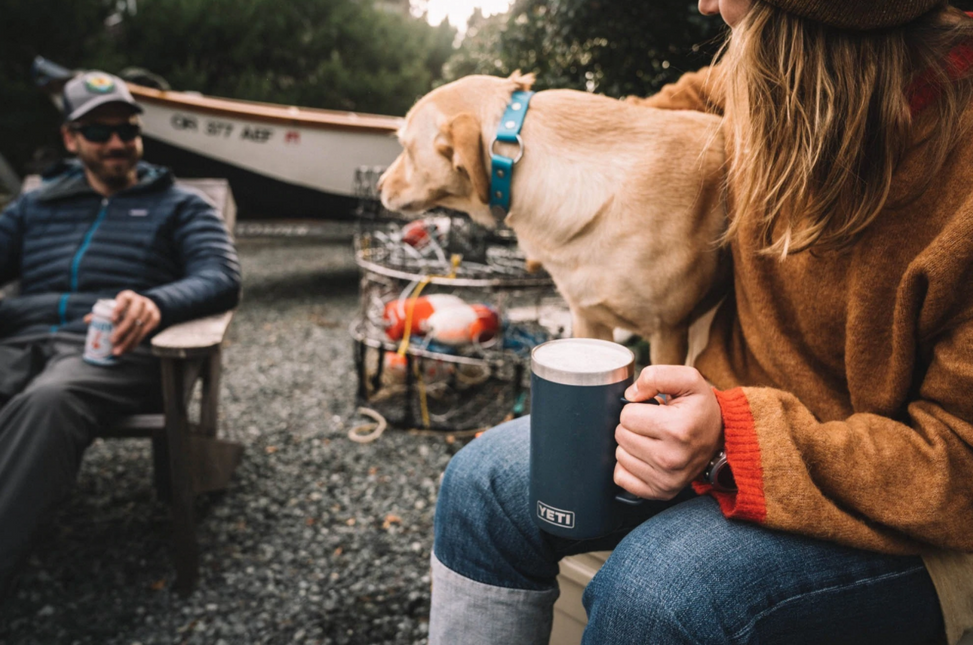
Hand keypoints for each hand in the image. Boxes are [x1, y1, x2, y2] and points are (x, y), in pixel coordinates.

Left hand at [83, 290, 160, 355]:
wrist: (147, 307)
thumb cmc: (125, 308)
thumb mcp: (115, 307)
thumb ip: (102, 313)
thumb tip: (87, 320)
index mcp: (128, 296)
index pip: (123, 299)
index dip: (119, 308)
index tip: (112, 319)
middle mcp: (140, 301)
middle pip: (132, 316)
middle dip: (122, 330)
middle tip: (113, 341)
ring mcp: (149, 310)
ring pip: (139, 327)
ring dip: (128, 341)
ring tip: (118, 351)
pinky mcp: (155, 319)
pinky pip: (145, 333)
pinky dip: (136, 342)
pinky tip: (128, 349)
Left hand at [614, 365, 723, 499]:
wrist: (722, 438)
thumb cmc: (700, 408)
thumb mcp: (688, 379)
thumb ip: (656, 375)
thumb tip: (630, 394)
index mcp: (676, 429)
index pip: (626, 415)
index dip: (637, 408)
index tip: (655, 411)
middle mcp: (671, 458)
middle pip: (621, 435)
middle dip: (633, 426)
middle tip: (654, 426)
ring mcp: (666, 479)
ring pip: (620, 456)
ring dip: (631, 446)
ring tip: (653, 440)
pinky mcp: (661, 492)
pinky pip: (621, 477)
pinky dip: (629, 466)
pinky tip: (646, 458)